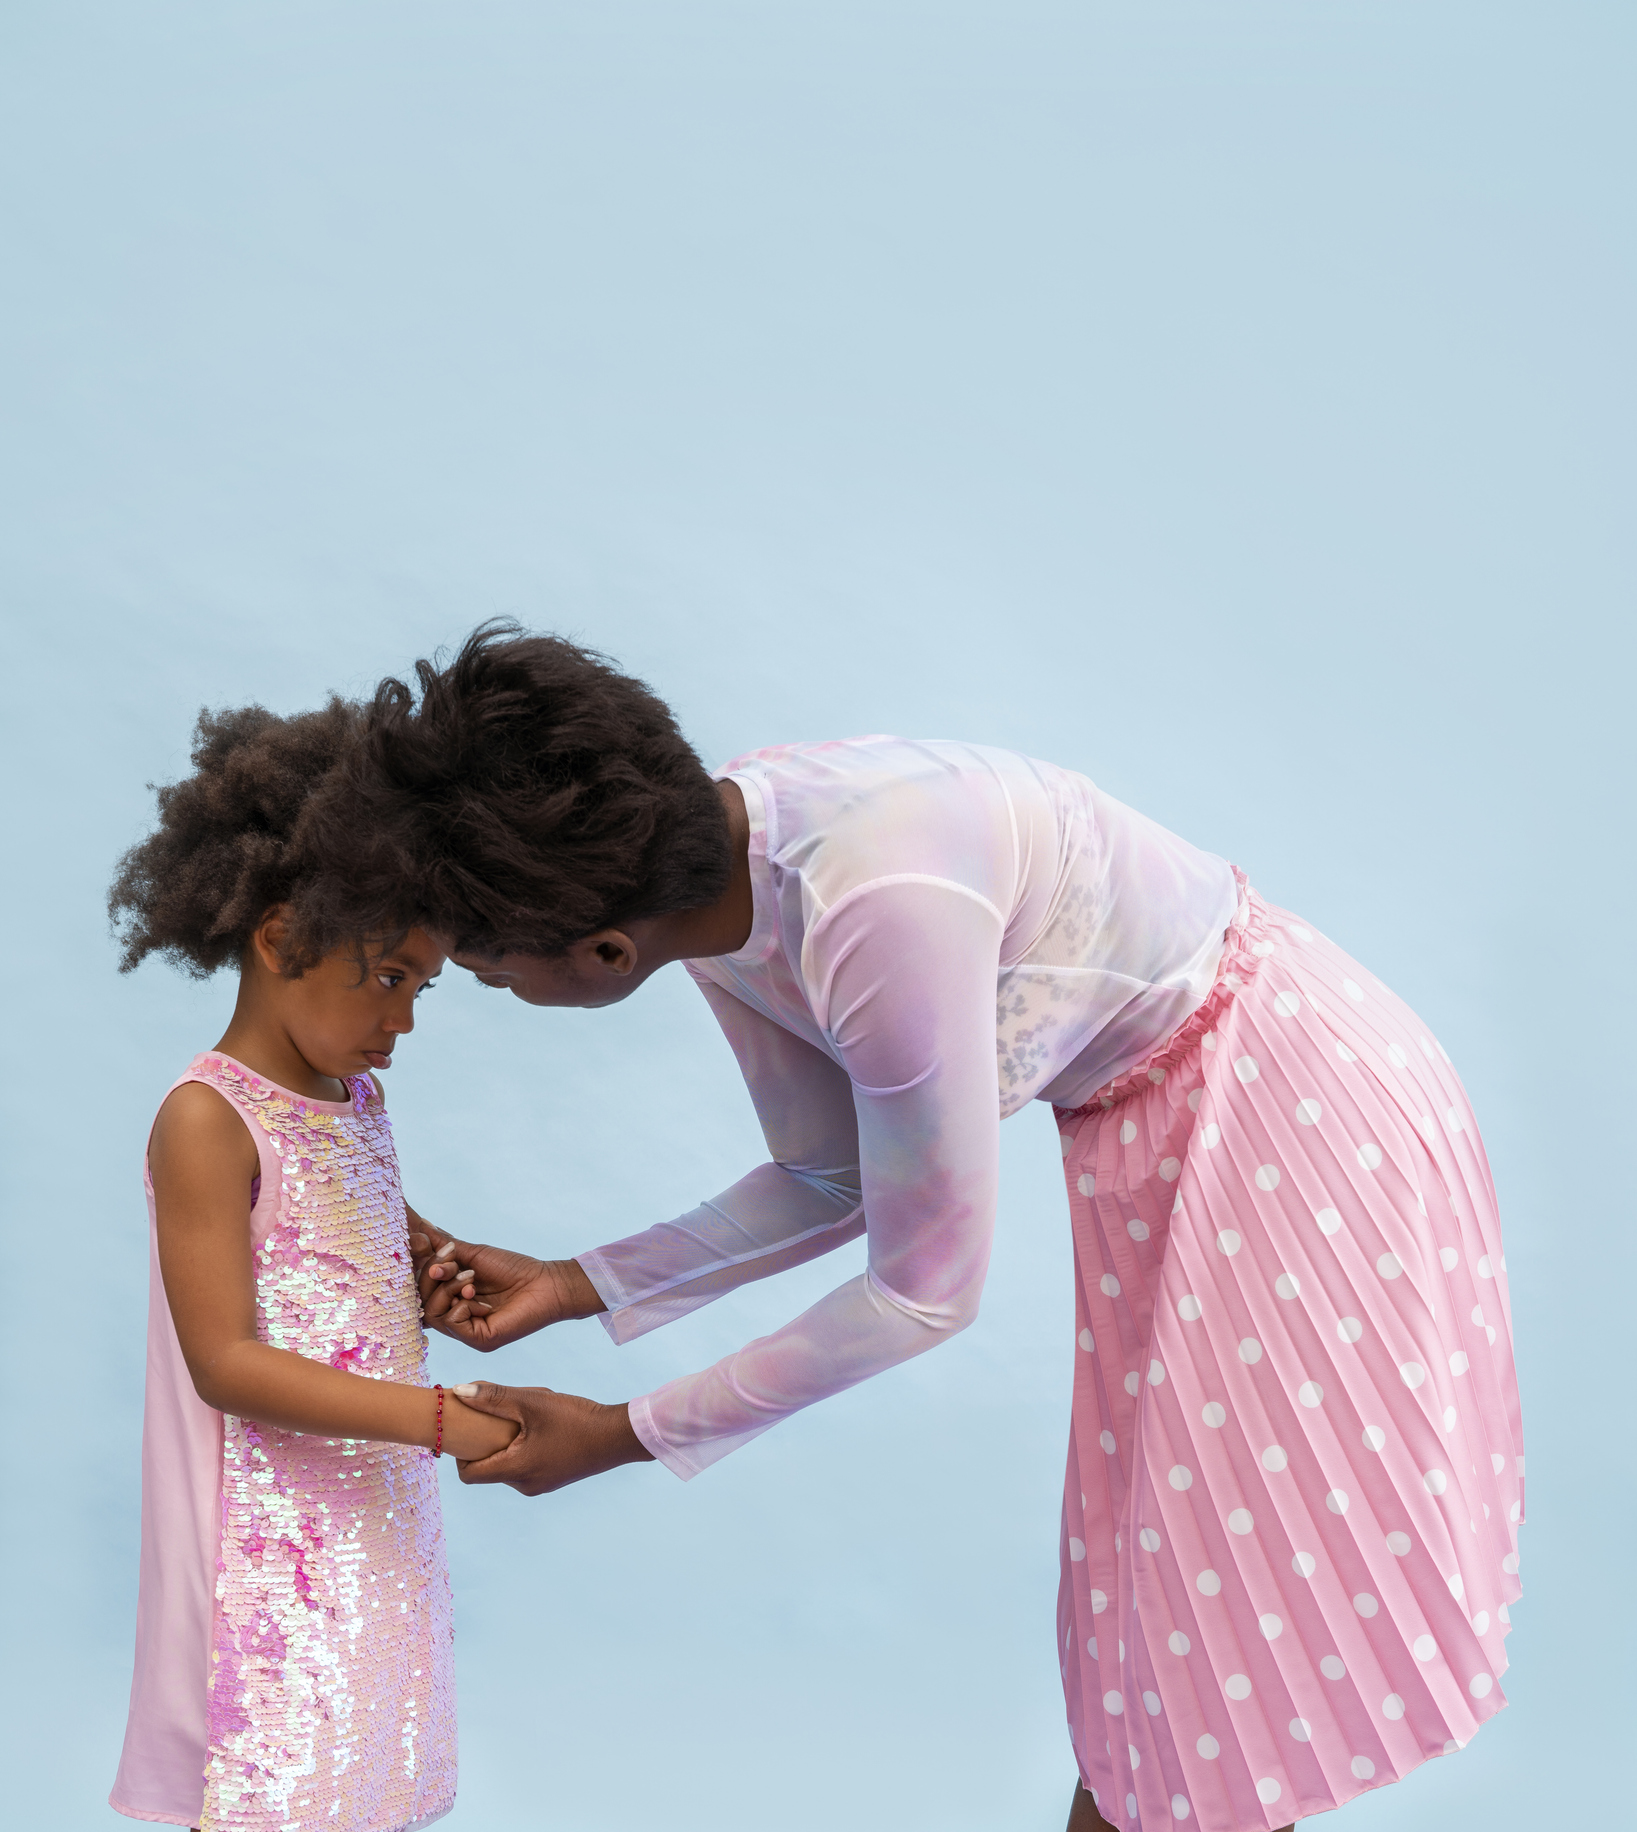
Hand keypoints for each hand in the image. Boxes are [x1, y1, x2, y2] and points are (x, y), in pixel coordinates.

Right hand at [407, 1223, 604, 1350]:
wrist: (545, 1282)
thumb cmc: (512, 1269)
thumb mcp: (472, 1254)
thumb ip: (444, 1247)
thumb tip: (419, 1229)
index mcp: (451, 1298)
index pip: (419, 1290)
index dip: (417, 1269)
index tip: (422, 1245)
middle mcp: (454, 1316)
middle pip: (421, 1301)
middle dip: (431, 1276)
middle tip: (451, 1261)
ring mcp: (465, 1330)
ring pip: (433, 1313)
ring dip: (448, 1289)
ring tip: (470, 1278)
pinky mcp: (478, 1340)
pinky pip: (451, 1325)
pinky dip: (460, 1306)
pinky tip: (476, 1298)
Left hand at [449, 1381, 654, 1494]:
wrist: (617, 1436)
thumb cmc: (574, 1418)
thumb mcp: (531, 1401)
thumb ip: (493, 1396)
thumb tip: (459, 1391)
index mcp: (514, 1470)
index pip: (468, 1474)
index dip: (461, 1451)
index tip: (469, 1427)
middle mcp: (524, 1485)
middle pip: (487, 1468)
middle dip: (487, 1442)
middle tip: (500, 1415)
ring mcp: (540, 1485)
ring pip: (507, 1466)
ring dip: (507, 1444)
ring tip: (526, 1418)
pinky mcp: (553, 1480)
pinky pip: (525, 1467)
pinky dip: (523, 1449)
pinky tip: (541, 1427)